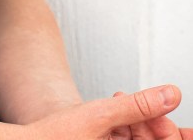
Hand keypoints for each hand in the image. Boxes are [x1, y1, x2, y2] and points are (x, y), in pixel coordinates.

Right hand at [22, 85, 192, 139]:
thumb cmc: (52, 139)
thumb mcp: (99, 116)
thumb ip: (138, 106)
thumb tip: (171, 94)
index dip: (172, 133)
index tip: (178, 122)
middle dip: (150, 124)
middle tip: (143, 104)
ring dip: (135, 124)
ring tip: (120, 103)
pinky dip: (121, 130)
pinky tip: (113, 114)